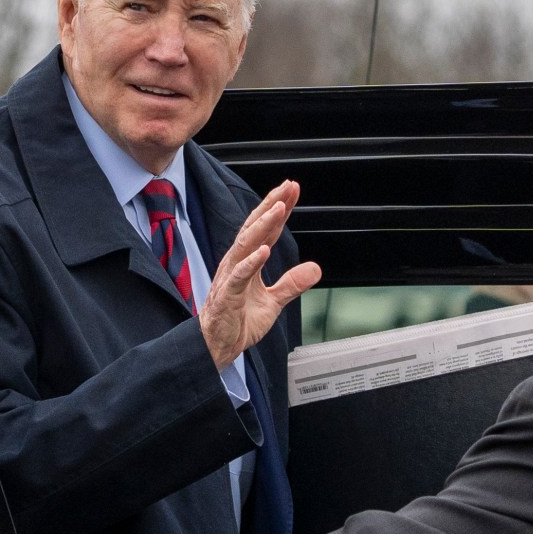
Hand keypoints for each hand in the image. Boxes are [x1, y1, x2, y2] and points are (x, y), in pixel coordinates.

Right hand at [200, 179, 321, 368]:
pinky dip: (251, 262)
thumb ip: (292, 284)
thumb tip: (315, 269)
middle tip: (287, 187)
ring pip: (246, 245)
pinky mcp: (227, 295)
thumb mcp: (273, 301)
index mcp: (248, 262)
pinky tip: (264, 251)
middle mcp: (237, 263)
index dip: (279, 209)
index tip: (293, 190)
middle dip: (271, 206)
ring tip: (278, 209)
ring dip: (263, 226)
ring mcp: (230, 277)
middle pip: (254, 228)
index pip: (266, 230)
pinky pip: (239, 276)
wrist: (217, 346)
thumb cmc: (237, 321)